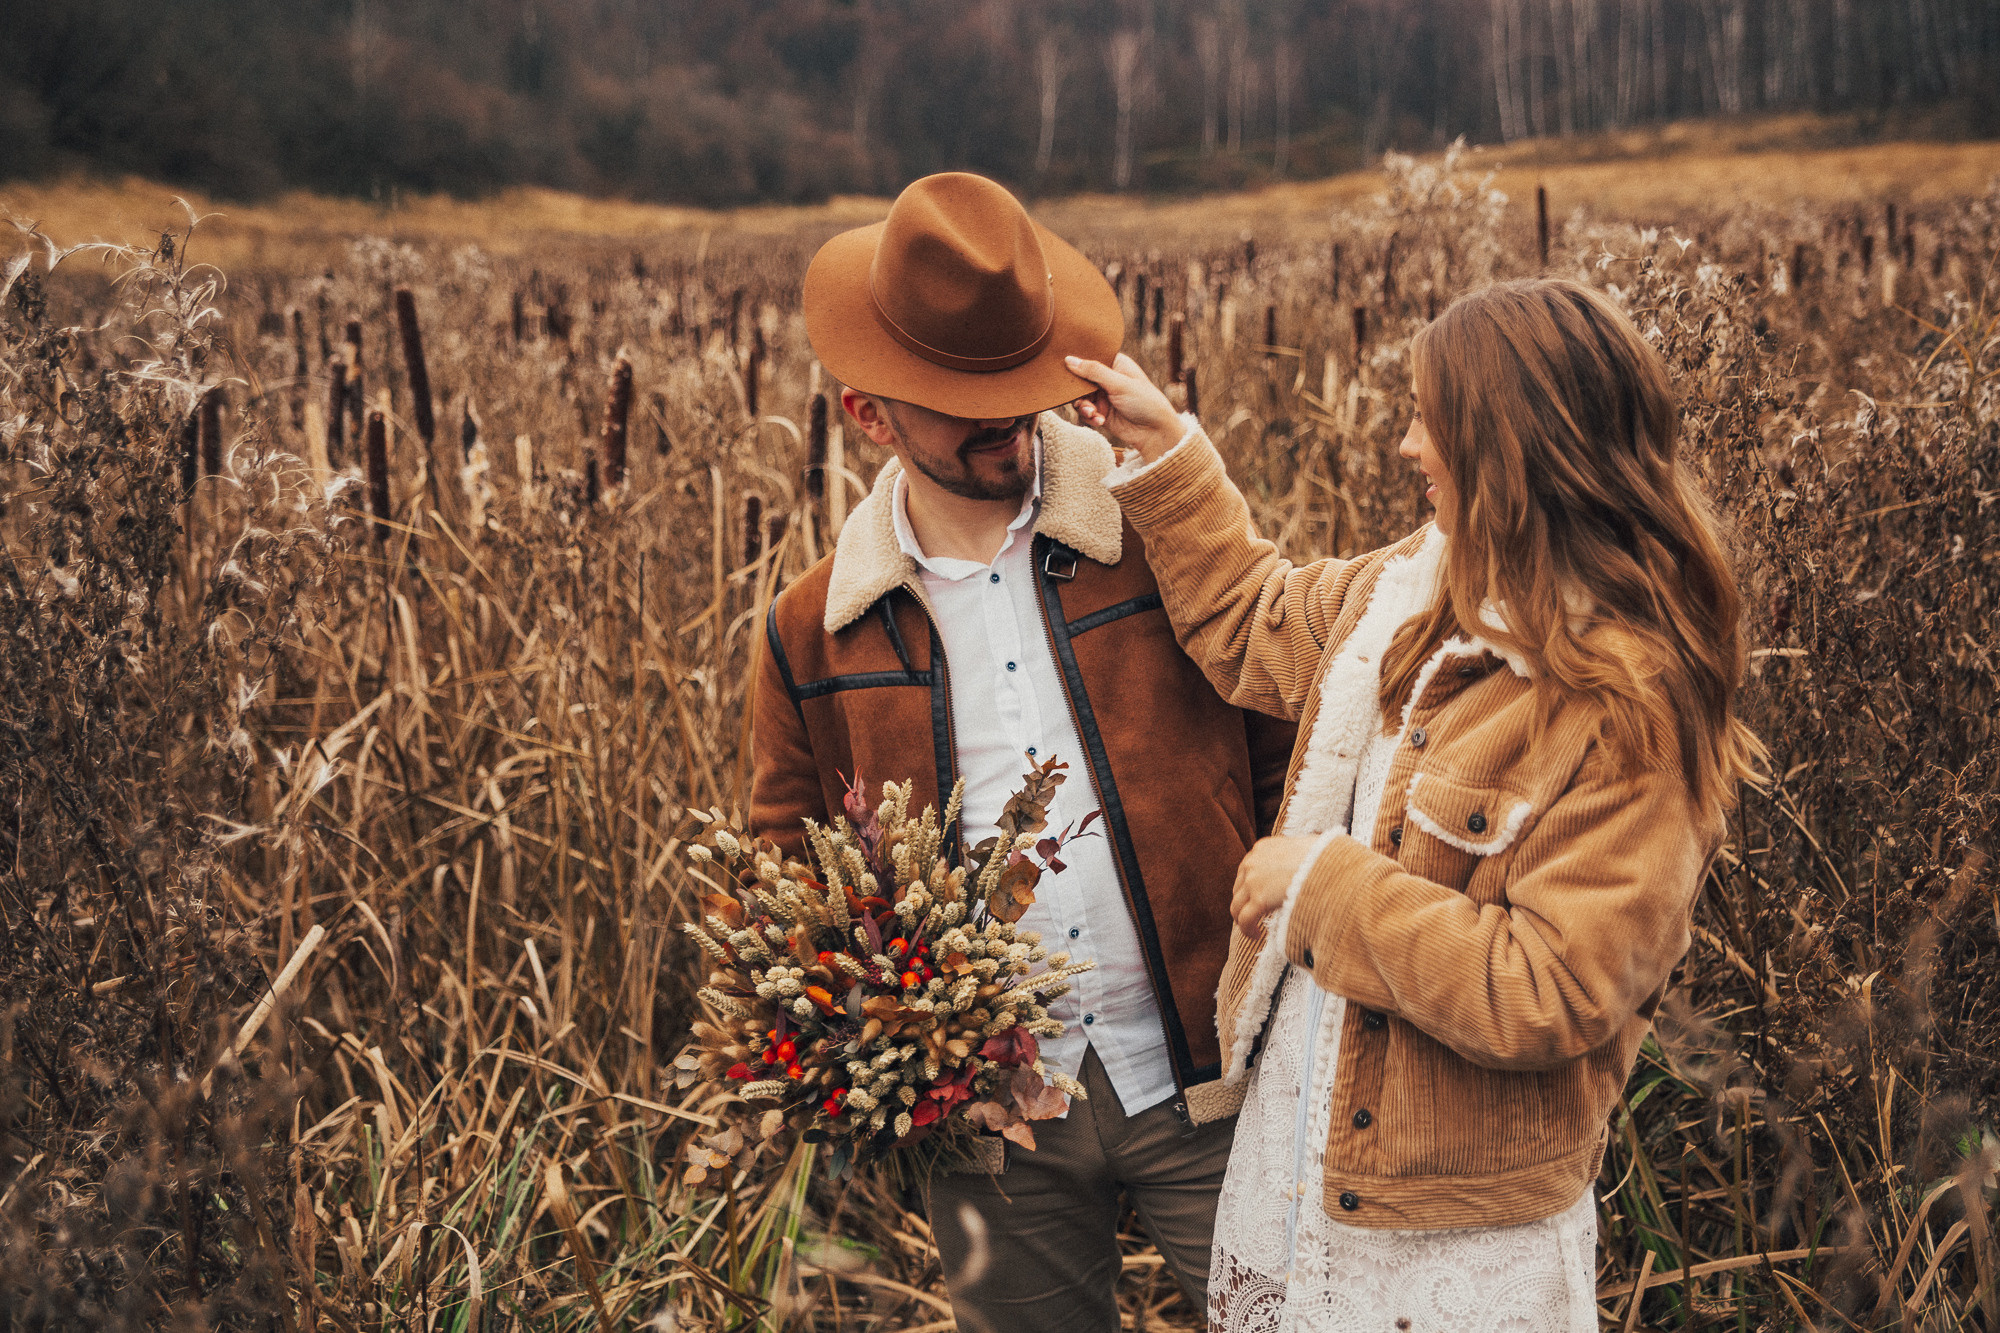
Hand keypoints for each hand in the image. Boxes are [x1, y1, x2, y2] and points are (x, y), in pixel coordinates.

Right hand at [1066, 352, 1185, 461]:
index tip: (1063, 366)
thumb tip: (1069, 359)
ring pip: (1080, 398)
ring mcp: (1103, 396)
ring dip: (1084, 406)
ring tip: (1092, 412)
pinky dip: (1089, 417)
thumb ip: (1093, 371)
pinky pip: (1086, 412)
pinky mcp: (1101, 412)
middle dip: (1078, 391)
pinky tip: (1100, 421)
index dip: (1077, 362)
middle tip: (1080, 398)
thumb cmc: (1145, 402)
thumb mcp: (1119, 383)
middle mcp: (1107, 378)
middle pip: (1081, 379)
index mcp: (1115, 364)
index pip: (1090, 357)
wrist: (1155, 432)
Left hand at [1230, 835, 1322, 940]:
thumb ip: (1295, 854)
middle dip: (1246, 903)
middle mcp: (1253, 862)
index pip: (1248, 870)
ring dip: (1243, 919)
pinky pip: (1244, 918)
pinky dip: (1247, 930)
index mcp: (1263, 848)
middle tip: (1256, 916)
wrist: (1329, 865)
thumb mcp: (1304, 847)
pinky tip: (1256, 936)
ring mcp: (1253, 880)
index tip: (1260, 898)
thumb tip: (1304, 860)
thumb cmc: (1325, 857)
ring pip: (1237, 905)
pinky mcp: (1259, 898)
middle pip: (1239, 888)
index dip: (1251, 886)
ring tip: (1254, 930)